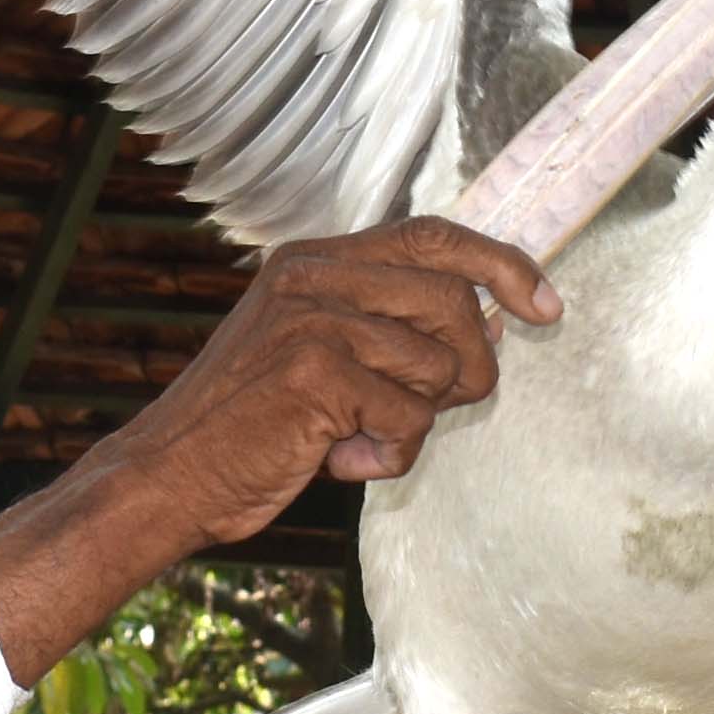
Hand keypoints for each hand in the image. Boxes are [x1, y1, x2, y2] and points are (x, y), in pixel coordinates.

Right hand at [0, 220, 555, 677]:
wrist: (169, 478)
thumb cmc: (252, 428)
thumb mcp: (318, 356)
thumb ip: (388, 328)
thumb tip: (493, 321)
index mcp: (314, 260)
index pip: (433, 235)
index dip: (501, 264)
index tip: (544, 306)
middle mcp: (313, 274)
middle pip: (452, 300)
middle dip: (469, 368)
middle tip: (436, 410)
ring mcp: (312, 318)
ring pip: (437, 363)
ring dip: (418, 420)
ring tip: (361, 437)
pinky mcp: (315, 371)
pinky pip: (409, 417)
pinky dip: (390, 456)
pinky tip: (342, 461)